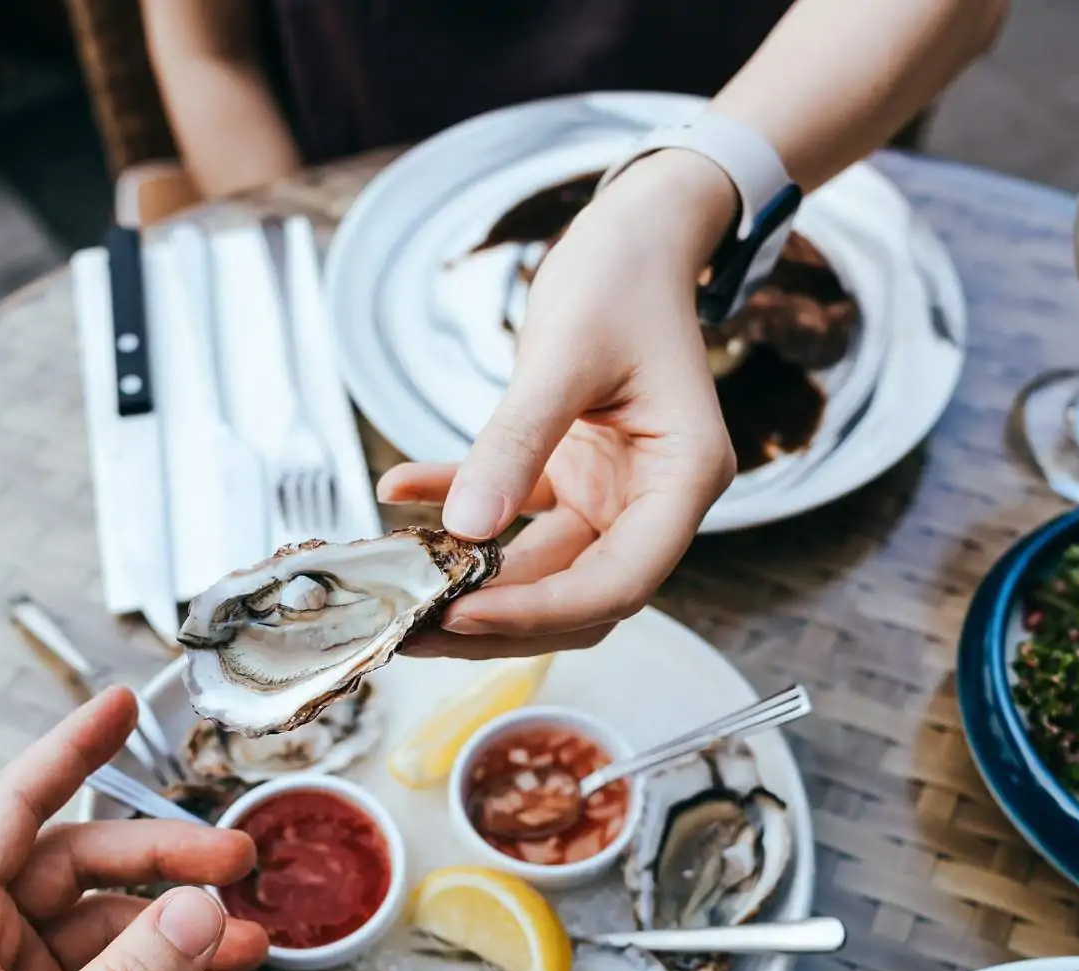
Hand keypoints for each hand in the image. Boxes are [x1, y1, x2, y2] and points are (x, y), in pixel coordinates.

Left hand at [381, 149, 741, 657]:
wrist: (634, 232)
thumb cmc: (624, 276)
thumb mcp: (566, 353)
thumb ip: (517, 441)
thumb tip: (467, 526)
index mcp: (683, 480)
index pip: (620, 582)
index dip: (541, 612)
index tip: (463, 617)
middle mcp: (652, 501)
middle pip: (578, 597)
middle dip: (497, 621)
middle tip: (410, 630)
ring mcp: (611, 493)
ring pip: (540, 572)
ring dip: (470, 585)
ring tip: (395, 591)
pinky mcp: (572, 473)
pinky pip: (510, 512)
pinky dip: (454, 506)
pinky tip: (398, 492)